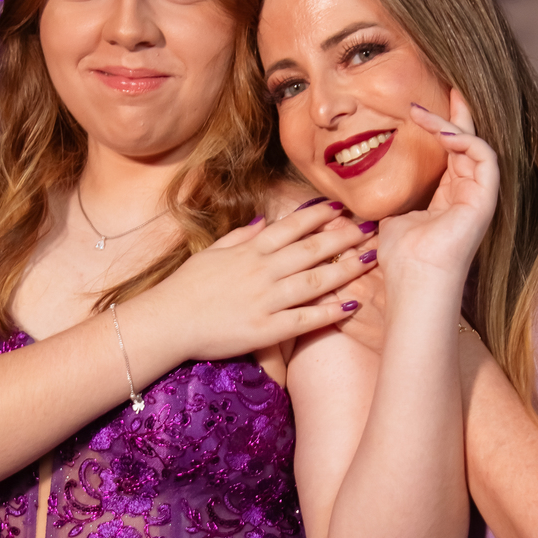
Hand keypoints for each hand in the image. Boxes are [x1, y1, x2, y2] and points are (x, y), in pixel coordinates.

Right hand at [134, 200, 379, 364]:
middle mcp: (262, 271)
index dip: (319, 216)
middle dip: (344, 237)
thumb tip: (264, 222)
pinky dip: (328, 312)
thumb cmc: (185, 288)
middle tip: (372, 228)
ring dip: (346, 269)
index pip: (291, 227)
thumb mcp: (211, 253)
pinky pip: (303, 319)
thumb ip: (241, 237)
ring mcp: (265, 300)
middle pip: (311, 250)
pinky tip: (351, 306)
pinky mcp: (265, 329)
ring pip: (314, 281)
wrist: (166, 322)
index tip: (341, 207)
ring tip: (370, 259)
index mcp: (249, 251)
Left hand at [375, 88, 498, 285]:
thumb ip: (398, 196)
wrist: (413, 280)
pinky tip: (440, 134)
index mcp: (449, 197)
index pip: (450, 152)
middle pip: (467, 142)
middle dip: (457, 112)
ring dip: (449, 124)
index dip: (439, 126)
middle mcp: (468, 194)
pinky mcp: (485, 199)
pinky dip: (465, 141)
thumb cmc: (401, 257)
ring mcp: (480, 196)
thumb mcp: (394, 215)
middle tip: (445, 84)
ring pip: (474, 145)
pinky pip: (484, 157)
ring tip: (422, 112)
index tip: (421, 104)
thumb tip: (380, 183)